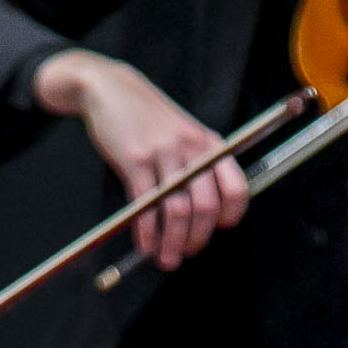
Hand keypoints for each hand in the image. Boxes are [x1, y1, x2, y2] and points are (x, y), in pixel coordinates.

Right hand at [34, 49, 248, 268]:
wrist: (112, 89)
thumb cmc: (149, 118)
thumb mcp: (183, 134)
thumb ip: (197, 166)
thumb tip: (201, 215)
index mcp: (210, 144)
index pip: (236, 188)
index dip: (231, 215)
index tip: (218, 230)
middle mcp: (193, 149)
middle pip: (206, 207)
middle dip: (197, 239)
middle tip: (186, 253)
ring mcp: (164, 154)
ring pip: (178, 211)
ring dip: (173, 243)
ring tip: (166, 258)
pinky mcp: (135, 160)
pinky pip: (146, 206)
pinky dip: (147, 233)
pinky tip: (145, 244)